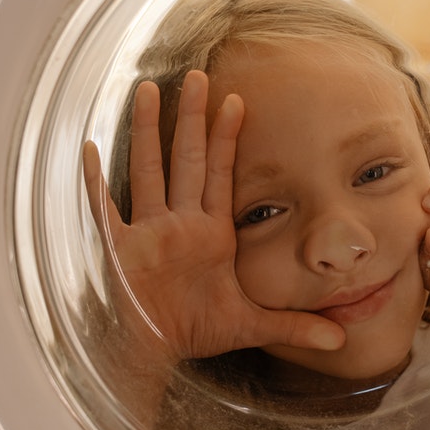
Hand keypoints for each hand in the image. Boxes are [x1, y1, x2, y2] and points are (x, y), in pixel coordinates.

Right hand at [82, 71, 345, 363]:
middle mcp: (179, 223)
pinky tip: (89, 148)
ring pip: (148, 171)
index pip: (220, 174)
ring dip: (147, 132)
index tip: (237, 100)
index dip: (227, 138)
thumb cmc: (194, 332)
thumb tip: (341, 340)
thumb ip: (295, 327)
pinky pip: (105, 208)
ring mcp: (148, 232)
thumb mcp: (251, 325)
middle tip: (197, 74)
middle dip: (191, 118)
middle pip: (186, 160)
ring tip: (148, 90)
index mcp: (210, 233)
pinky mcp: (119, 249)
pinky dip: (95, 181)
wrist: (153, 355)